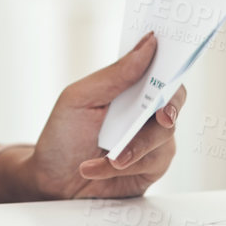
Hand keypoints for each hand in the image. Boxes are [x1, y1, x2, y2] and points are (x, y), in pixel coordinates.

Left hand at [0, 32, 186, 200]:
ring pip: (164, 136)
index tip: (173, 64)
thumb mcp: (81, 98)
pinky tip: (96, 168)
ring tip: (108, 157)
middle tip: (161, 117)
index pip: (160, 70)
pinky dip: (124, 166)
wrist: (52, 181)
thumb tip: (148, 45)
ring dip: (134, 147)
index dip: (172, 65)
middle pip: (173, 101)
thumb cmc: (63, 135)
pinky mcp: (150, 167)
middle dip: (168, 109)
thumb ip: (116, 74)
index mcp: (128, 87)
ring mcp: (150, 140)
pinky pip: (152, 162)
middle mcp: (143, 111)